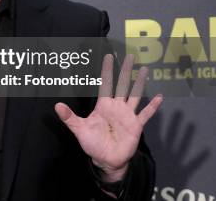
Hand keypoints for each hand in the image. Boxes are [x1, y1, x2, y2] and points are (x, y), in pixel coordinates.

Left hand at [55, 54, 162, 180]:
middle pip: (122, 85)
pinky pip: (145, 114)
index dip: (107, 70)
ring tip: (145, 70)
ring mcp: (127, 115)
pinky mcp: (136, 125)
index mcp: (103, 105)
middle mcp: (116, 107)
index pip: (105, 83)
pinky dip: (152, 106)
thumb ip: (69, 117)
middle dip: (125, 71)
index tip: (109, 56)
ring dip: (140, 83)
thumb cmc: (93, 143)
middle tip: (130, 56)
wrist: (106, 160)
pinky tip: (159, 97)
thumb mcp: (79, 129)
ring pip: (134, 95)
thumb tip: (57, 106)